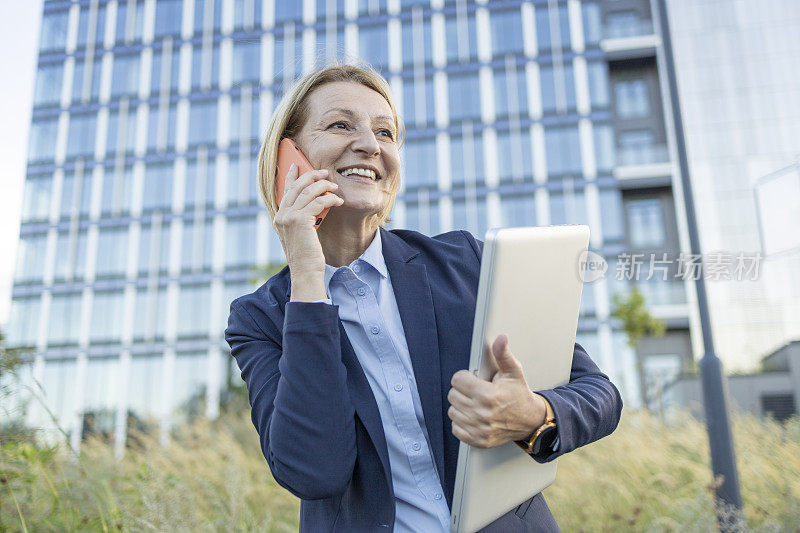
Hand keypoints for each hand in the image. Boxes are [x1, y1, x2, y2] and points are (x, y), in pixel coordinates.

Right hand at [273, 163, 343, 299]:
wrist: (306, 271)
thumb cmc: (307, 255)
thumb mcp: (302, 233)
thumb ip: (303, 217)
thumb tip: (316, 200)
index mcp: (279, 218)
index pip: (284, 191)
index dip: (291, 176)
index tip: (296, 165)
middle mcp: (281, 216)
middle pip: (296, 187)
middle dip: (311, 176)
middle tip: (324, 172)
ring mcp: (288, 218)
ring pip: (307, 192)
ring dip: (323, 186)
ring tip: (334, 186)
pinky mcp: (300, 221)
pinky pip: (317, 202)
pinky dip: (329, 199)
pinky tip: (337, 201)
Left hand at [447, 334, 545, 447]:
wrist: (530, 421)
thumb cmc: (519, 395)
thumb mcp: (513, 372)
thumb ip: (503, 354)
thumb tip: (500, 339)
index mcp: (489, 395)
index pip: (457, 380)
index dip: (464, 377)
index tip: (473, 379)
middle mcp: (482, 413)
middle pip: (452, 395)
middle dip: (462, 391)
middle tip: (475, 391)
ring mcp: (479, 429)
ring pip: (452, 411)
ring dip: (461, 406)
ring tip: (475, 403)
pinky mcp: (478, 440)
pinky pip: (456, 428)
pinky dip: (462, 422)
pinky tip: (474, 416)